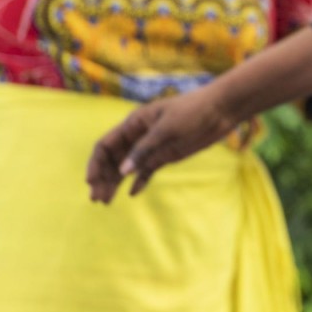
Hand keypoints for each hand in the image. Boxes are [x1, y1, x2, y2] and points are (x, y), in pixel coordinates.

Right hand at [86, 86, 237, 202]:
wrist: (220, 110)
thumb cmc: (192, 112)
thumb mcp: (166, 129)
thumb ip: (144, 150)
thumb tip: (122, 172)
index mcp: (134, 124)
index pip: (106, 145)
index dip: (96, 163)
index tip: (91, 182)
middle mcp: (139, 136)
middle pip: (114, 159)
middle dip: (103, 178)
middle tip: (97, 199)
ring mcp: (152, 147)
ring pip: (128, 167)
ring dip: (116, 183)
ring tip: (106, 201)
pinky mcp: (166, 155)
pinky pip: (147, 170)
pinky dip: (139, 181)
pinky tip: (132, 193)